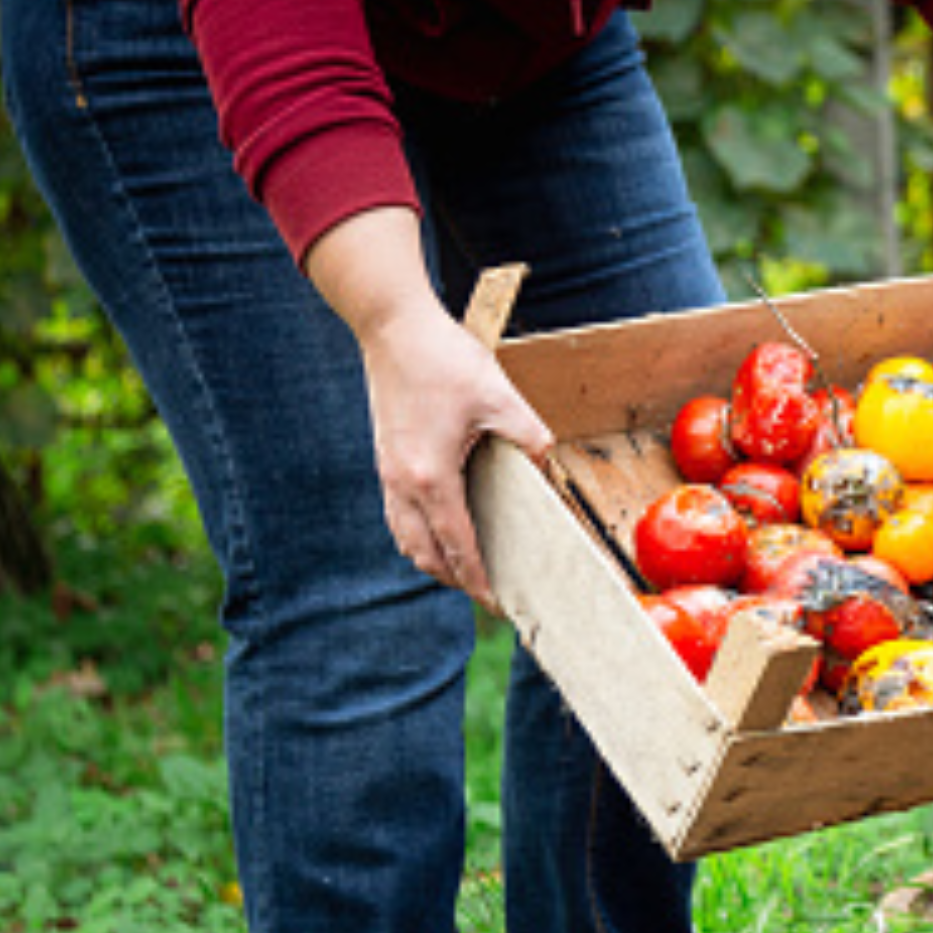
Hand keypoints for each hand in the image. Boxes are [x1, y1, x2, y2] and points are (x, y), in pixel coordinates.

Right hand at [357, 306, 553, 604]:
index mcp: (432, 478)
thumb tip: (547, 462)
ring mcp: (388, 474)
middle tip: (489, 594)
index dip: (479, 580)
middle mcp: (404, 484)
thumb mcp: (499, 395)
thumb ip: (527, 435)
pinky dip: (417, 537)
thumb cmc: (444, 359)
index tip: (498, 604)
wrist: (393, 328)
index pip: (458, 546)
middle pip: (427, 554)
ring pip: (407, 539)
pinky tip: (439, 533)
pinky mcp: (385, 460)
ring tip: (466, 571)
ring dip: (434, 562)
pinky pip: (397, 517)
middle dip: (458, 580)